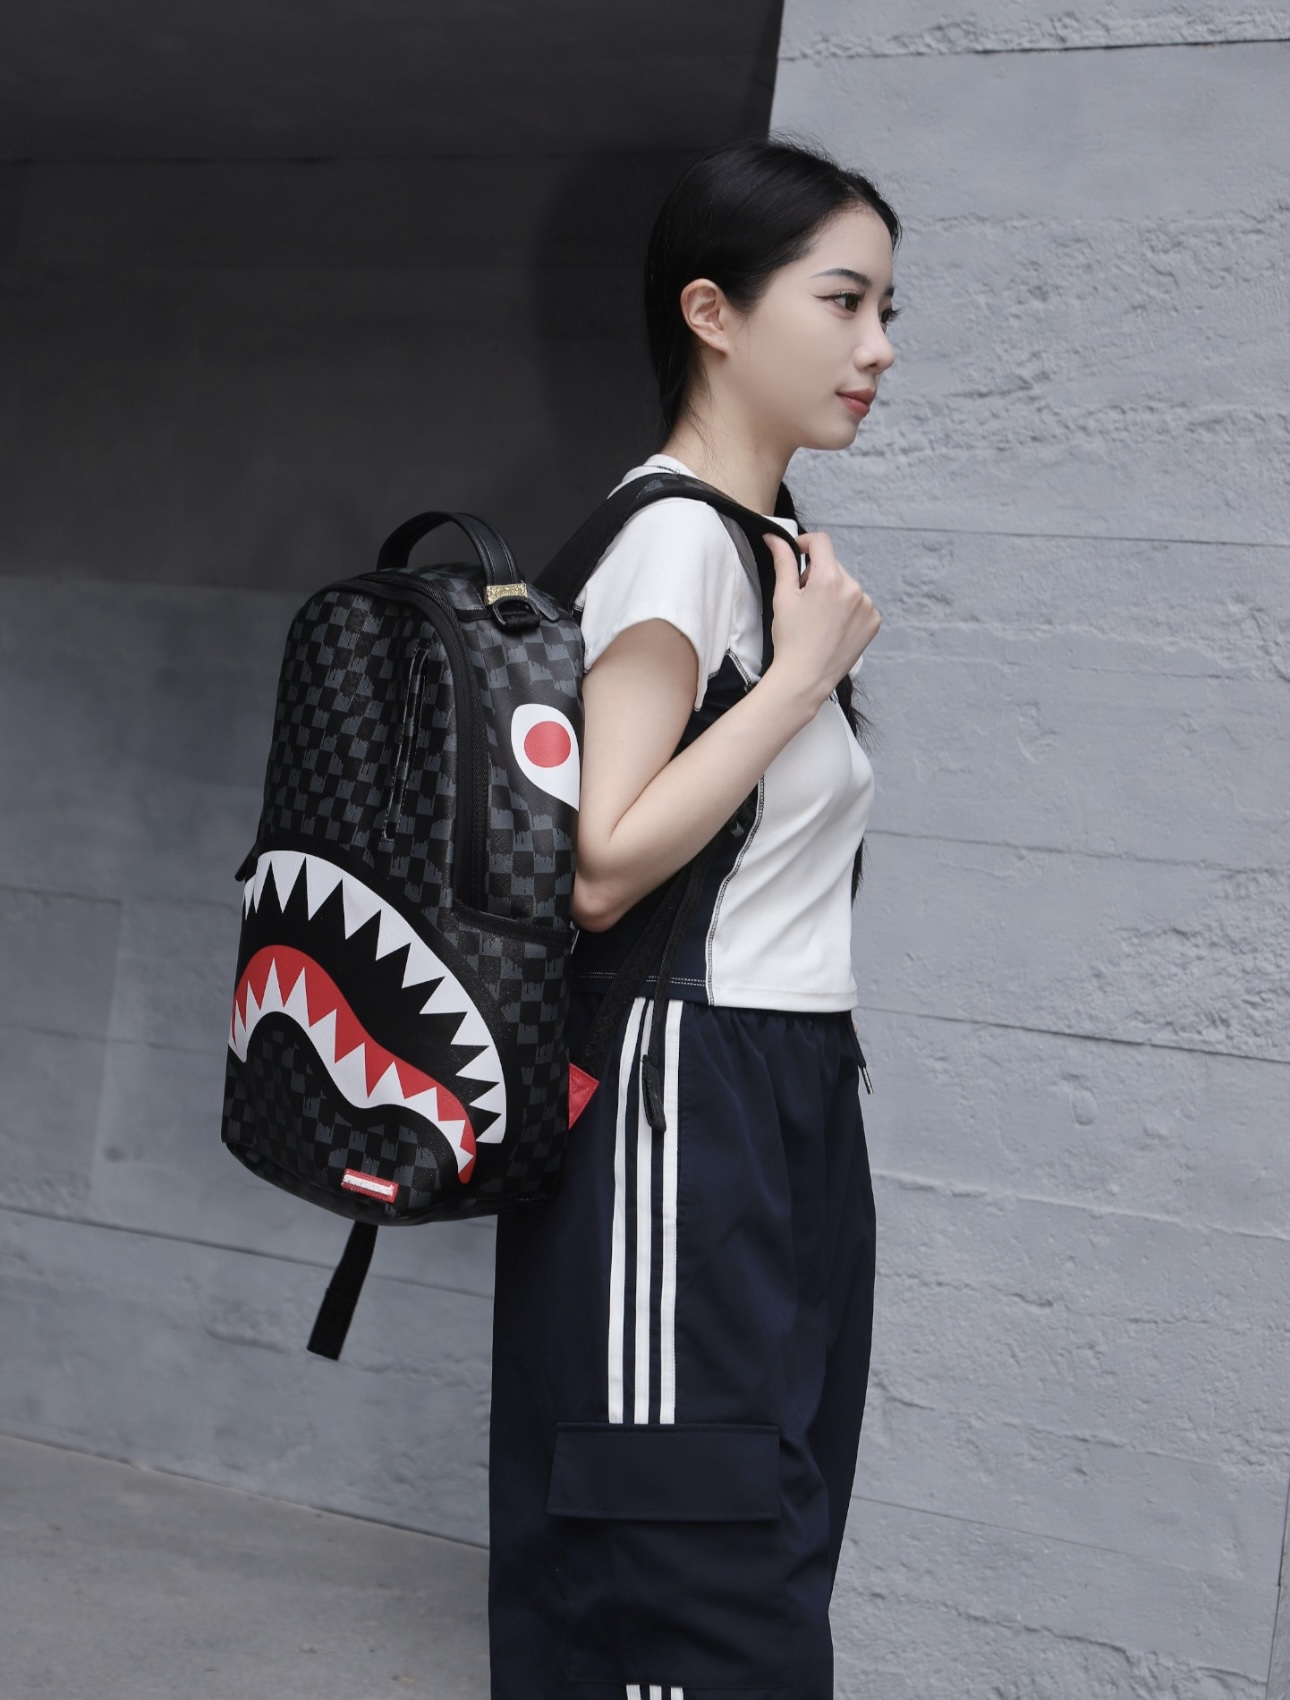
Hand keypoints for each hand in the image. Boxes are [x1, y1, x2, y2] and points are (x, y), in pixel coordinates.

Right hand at [762, 529, 880, 706]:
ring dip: (833, 593)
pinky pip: (859, 603)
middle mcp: (853, 588)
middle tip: (803, 602)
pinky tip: (834, 627)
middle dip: (817, 576)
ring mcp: (867, 605)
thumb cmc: (791, 641)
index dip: (805, 544)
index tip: (798, 554)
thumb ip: (783, 561)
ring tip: (819, 619)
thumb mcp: (783, 597)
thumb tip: (776, 538)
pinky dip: (847, 609)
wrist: (805, 678)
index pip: (821, 542)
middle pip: (832, 566)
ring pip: (846, 585)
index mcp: (829, 578)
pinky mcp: (874, 620)